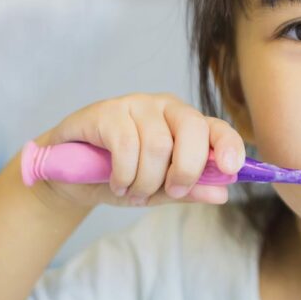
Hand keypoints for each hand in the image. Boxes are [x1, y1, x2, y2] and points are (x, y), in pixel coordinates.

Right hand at [28, 92, 244, 209]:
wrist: (68, 175)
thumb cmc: (120, 176)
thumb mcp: (159, 190)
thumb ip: (189, 190)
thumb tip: (223, 194)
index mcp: (187, 124)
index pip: (217, 127)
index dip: (229, 145)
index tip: (232, 168)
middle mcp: (166, 107)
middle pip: (192, 129)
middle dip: (186, 170)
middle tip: (170, 191)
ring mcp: (136, 105)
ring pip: (158, 144)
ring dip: (146, 181)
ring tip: (133, 191)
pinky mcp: (106, 111)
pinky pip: (126, 145)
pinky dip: (124, 173)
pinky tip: (117, 182)